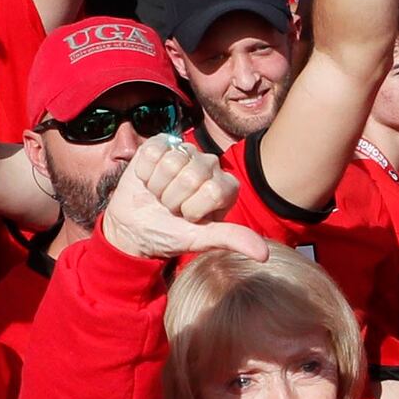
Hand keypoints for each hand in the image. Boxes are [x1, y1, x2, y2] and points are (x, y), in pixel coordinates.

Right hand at [99, 133, 272, 263]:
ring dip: (158, 186)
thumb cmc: (170, 234)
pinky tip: (149, 179)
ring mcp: (186, 152)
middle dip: (173, 198)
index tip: (188, 217)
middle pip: (190, 176)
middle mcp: (210, 165)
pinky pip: (153, 152)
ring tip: (159, 194)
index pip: (212, 191)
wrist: (134, 227)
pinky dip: (145, 171)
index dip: (192, 209)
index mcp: (226, 186)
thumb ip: (232, 239)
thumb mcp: (200, 240)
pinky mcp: (162, 143)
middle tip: (170, 207)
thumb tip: (264, 255)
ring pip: (171, 163)